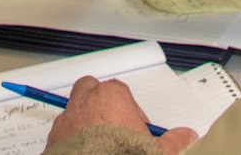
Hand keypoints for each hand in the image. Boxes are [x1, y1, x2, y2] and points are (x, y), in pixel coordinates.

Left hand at [44, 77, 195, 154]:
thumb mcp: (158, 152)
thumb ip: (175, 141)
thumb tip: (186, 136)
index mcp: (112, 96)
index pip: (121, 92)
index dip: (131, 112)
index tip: (137, 130)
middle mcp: (86, 101)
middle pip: (92, 91)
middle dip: (102, 105)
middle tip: (115, 129)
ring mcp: (67, 119)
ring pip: (75, 110)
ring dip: (85, 122)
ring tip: (100, 144)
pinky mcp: (54, 138)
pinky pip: (62, 132)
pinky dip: (71, 139)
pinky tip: (85, 152)